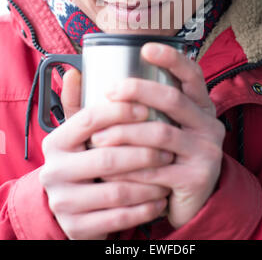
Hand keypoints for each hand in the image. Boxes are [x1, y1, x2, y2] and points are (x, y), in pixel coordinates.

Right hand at [39, 71, 170, 239]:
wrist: (70, 207)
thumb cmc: (82, 160)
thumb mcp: (77, 133)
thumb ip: (78, 104)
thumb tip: (74, 71)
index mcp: (56, 142)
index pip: (89, 119)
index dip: (120, 111)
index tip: (146, 107)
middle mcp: (54, 171)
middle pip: (107, 157)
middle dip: (143, 151)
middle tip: (169, 146)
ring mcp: (63, 202)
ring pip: (117, 191)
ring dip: (150, 181)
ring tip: (169, 170)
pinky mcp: (76, 228)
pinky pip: (119, 218)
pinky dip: (145, 208)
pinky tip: (161, 198)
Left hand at [91, 42, 225, 229]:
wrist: (186, 201)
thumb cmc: (161, 154)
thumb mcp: (152, 126)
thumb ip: (118, 103)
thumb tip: (74, 73)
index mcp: (200, 106)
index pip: (192, 74)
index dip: (172, 58)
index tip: (146, 48)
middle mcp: (208, 124)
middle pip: (173, 99)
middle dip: (138, 91)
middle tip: (109, 92)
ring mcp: (206, 151)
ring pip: (161, 134)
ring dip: (125, 135)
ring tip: (98, 140)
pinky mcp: (197, 178)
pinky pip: (156, 170)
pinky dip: (128, 169)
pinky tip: (108, 170)